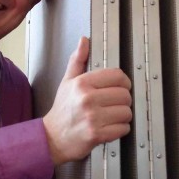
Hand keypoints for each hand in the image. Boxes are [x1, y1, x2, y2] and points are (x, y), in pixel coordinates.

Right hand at [43, 37, 132, 165]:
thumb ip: (77, 60)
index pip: (118, 76)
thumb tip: (84, 40)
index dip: (123, 82)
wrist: (52, 138)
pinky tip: (109, 127)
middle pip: (125, 95)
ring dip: (122, 116)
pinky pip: (123, 128)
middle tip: (113, 105)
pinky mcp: (97, 134)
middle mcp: (87, 99)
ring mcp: (92, 117)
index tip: (120, 88)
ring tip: (110, 117)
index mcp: (82, 83)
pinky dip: (119, 129)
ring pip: (126, 112)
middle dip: (123, 101)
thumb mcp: (67, 82)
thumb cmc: (62, 110)